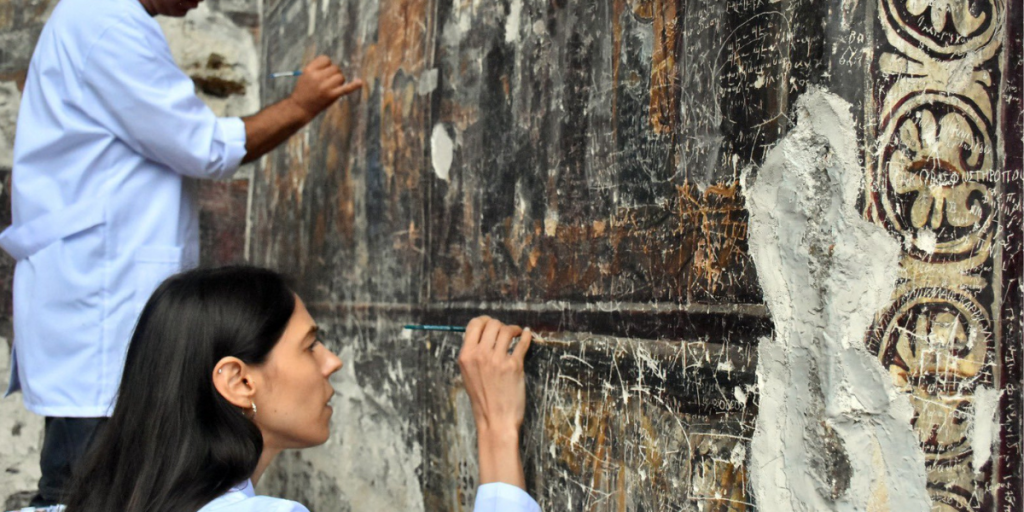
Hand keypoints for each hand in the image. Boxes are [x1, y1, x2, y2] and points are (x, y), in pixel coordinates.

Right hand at [288, 55, 363, 120]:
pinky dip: (354, 85)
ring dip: (338, 81)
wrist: (300, 108)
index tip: (323, 73)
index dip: (327, 65)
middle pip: (335, 68)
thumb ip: (318, 68)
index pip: (326, 59)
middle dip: (333, 74)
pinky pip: (346, 88)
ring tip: (330, 88)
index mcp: (310, 70)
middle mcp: (317, 77)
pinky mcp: (332, 96)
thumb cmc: (304, 91)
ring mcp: (325, 87)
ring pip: (341, 77)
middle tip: (326, 83)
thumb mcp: (305, 75)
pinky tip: (360, 82)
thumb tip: (334, 65)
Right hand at [458, 316, 531, 488]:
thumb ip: (474, 355)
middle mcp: (480, 355)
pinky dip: (526, 336)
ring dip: (514, 329)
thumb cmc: (482, 400)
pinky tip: (527, 335)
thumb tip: (484, 337)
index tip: (491, 323)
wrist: (495, 421)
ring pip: (507, 331)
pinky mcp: (514, 366)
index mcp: (466, 356)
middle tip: (506, 331)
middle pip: (492, 325)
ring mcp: (497, 360)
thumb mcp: (468, 375)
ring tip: (517, 333)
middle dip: (500, 325)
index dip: (485, 321)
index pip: (474, 325)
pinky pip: (522, 343)